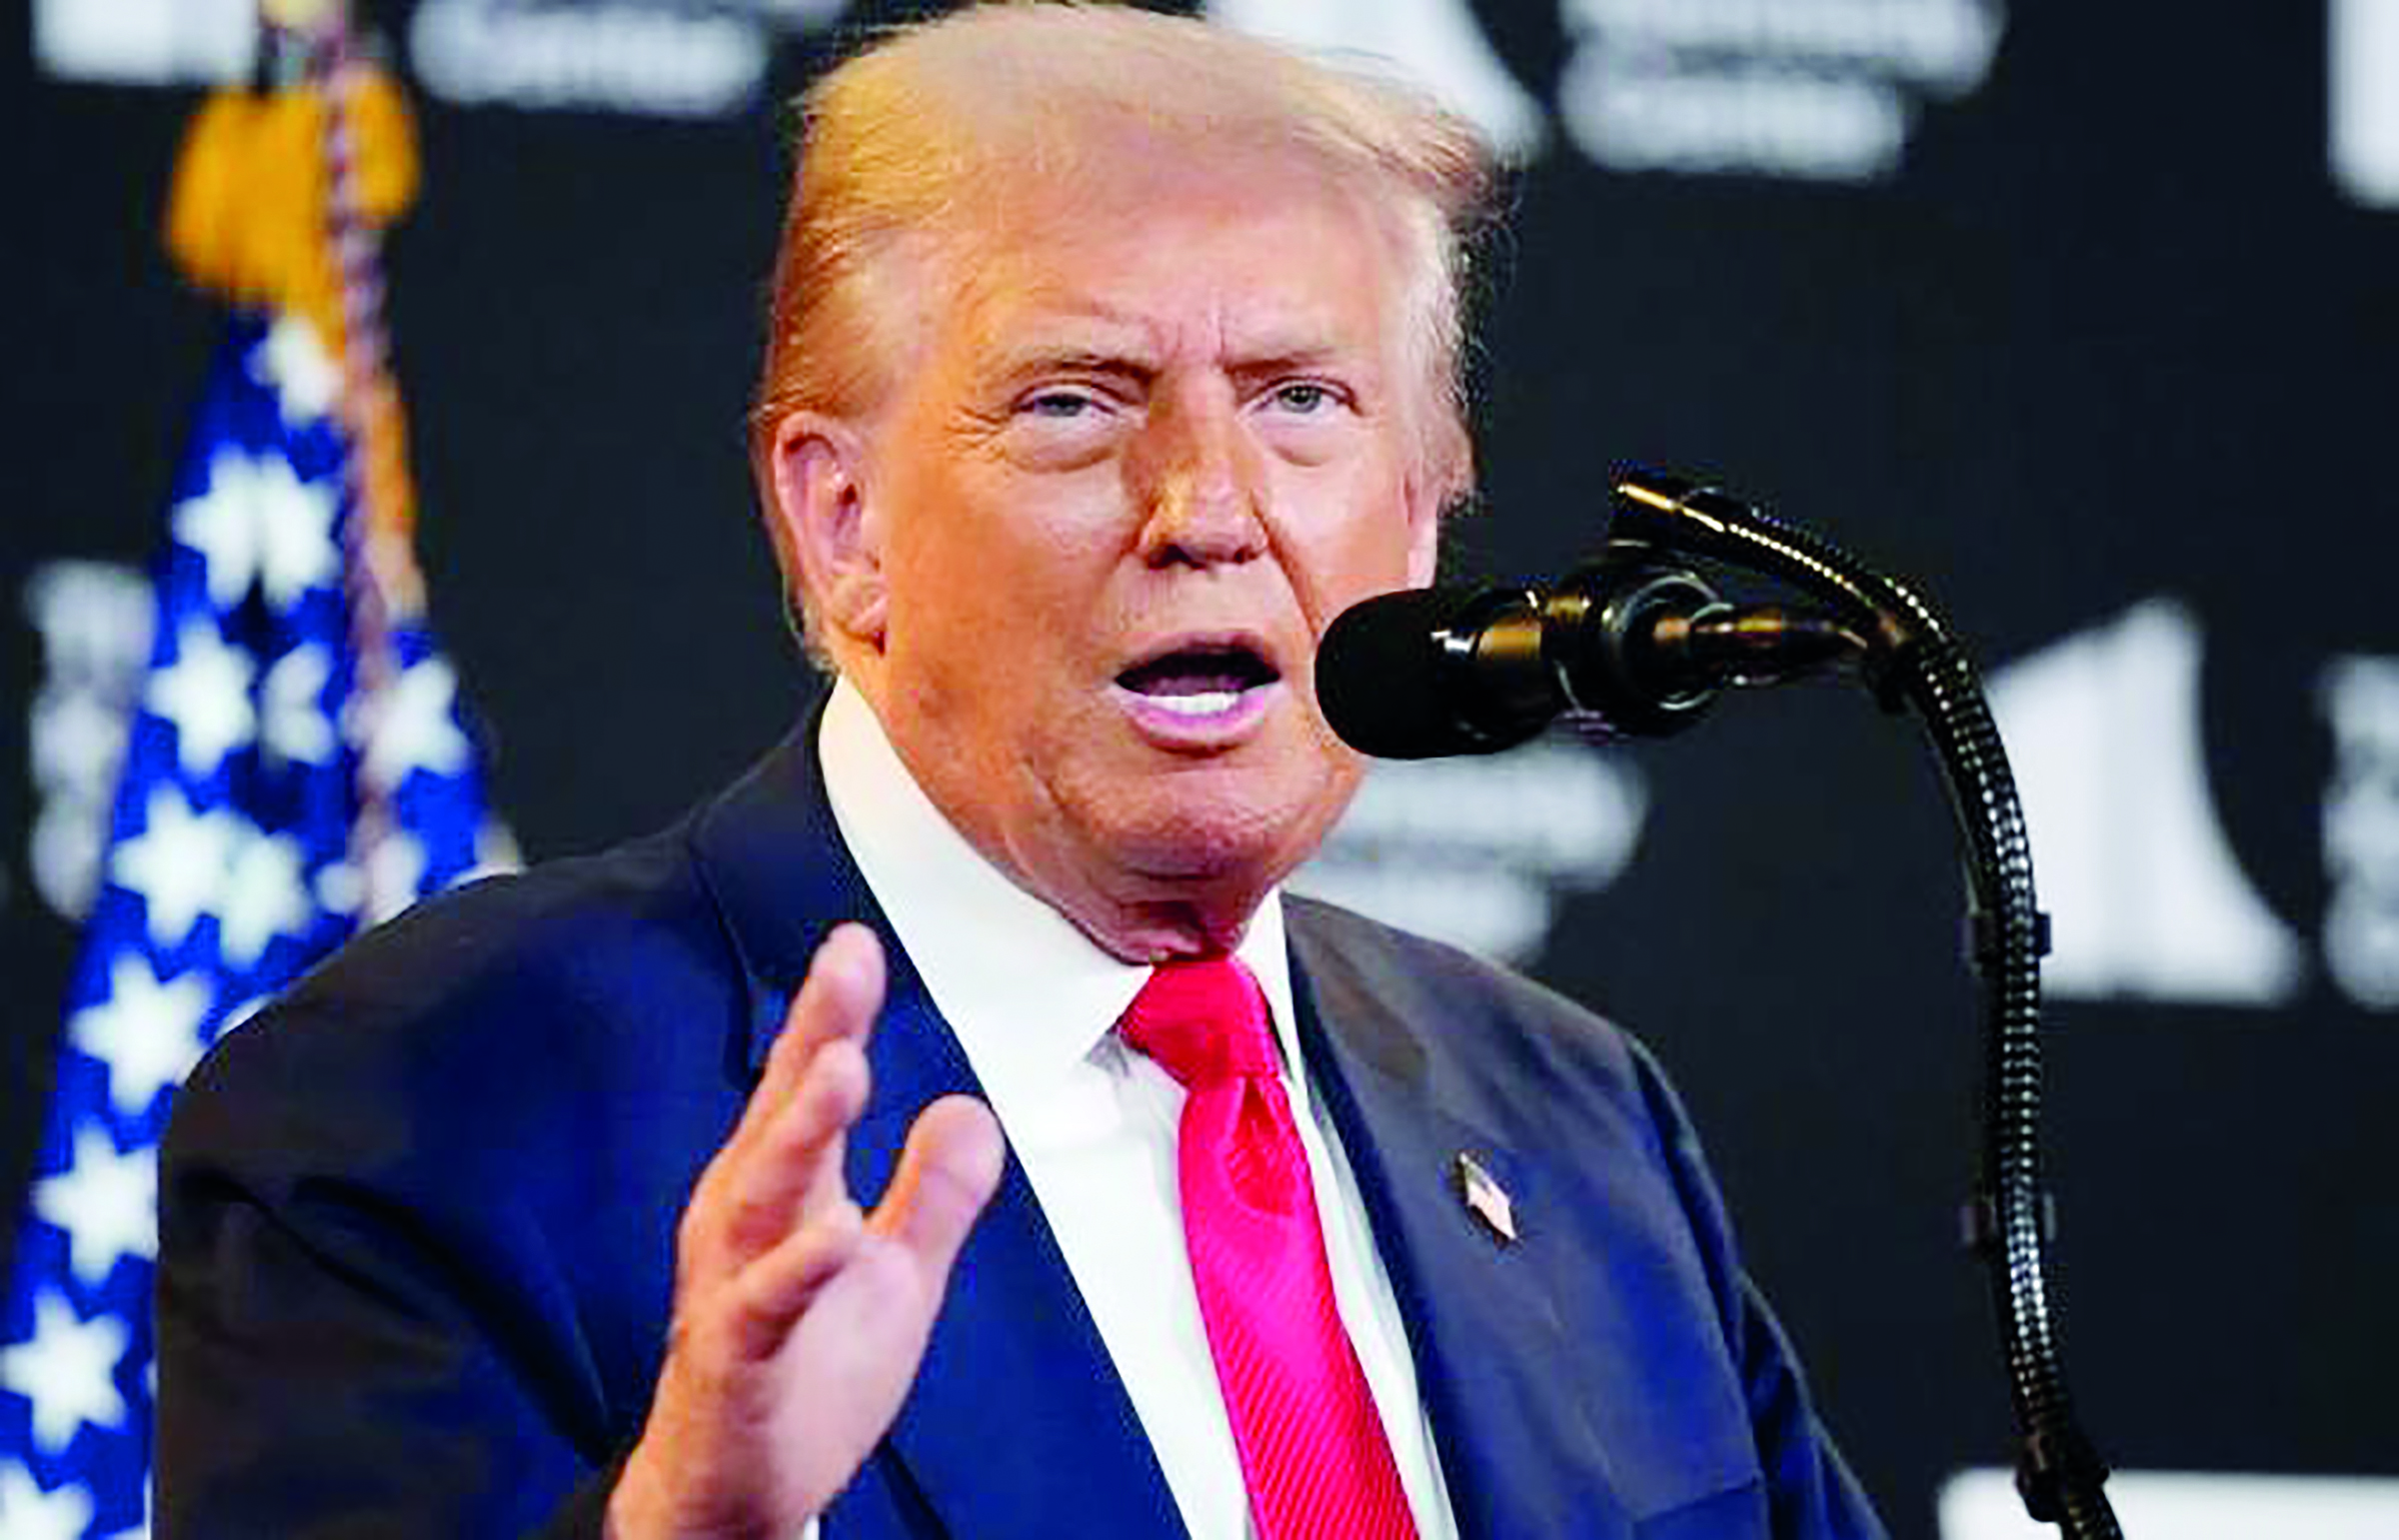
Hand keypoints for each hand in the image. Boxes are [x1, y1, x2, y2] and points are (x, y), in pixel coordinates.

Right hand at [606, 923, 1005, 1539]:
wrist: (734, 1488)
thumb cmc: (805, 1375)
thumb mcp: (896, 1274)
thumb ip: (935, 1192)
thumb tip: (970, 1106)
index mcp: (784, 1194)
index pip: (806, 1088)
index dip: (830, 1014)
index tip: (856, 942)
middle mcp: (745, 1224)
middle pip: (780, 1114)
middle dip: (813, 1038)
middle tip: (846, 967)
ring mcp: (734, 1287)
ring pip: (763, 1195)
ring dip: (801, 1129)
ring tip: (844, 1067)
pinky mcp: (739, 1357)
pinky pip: (765, 1306)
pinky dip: (799, 1268)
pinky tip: (838, 1233)